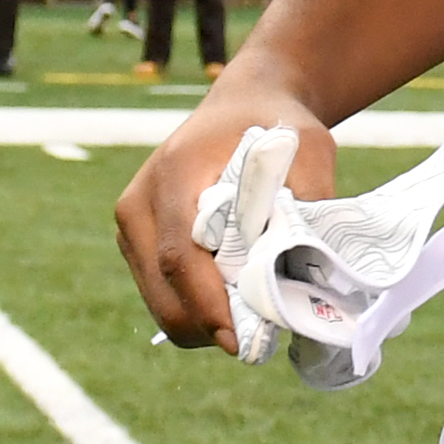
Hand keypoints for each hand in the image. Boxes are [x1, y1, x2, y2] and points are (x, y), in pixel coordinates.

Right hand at [115, 75, 336, 352]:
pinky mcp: (137, 244)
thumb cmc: (278, 124)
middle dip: (210, 325)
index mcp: (174, 173)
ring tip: (255, 312)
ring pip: (161, 304)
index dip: (208, 304)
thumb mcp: (311, 146)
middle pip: (163, 293)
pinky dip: (197, 310)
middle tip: (264, 338)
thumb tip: (309, 264)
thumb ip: (309, 197)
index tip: (240, 340)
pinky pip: (162, 295)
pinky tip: (235, 298)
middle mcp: (139, 203)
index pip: (180, 256)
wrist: (244, 103)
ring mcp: (132, 227)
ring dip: (205, 321)